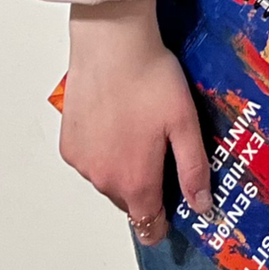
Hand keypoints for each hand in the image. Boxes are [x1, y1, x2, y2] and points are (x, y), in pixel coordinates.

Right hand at [60, 0, 211, 244]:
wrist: (111, 45)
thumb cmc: (150, 80)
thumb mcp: (185, 125)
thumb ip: (193, 170)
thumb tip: (200, 206)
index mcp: (135, 180)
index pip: (147, 224)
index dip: (162, 224)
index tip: (172, 214)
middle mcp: (103, 179)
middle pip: (128, 201)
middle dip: (146, 189)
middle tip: (164, 155)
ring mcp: (81, 162)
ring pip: (107, 180)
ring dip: (123, 170)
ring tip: (141, 133)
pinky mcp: (68, 143)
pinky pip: (89, 161)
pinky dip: (103, 152)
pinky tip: (118, 124)